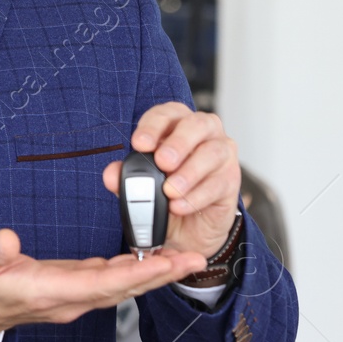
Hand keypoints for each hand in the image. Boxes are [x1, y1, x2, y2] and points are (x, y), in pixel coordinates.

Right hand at [0, 229, 205, 341]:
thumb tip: (8, 237)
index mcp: (48, 291)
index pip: (101, 283)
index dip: (135, 273)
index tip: (165, 261)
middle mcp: (68, 299)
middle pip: (124, 289)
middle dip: (162, 274)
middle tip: (196, 258)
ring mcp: (73, 297)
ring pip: (123, 287)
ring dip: (156, 274)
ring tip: (186, 259)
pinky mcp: (74, 289)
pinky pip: (112, 282)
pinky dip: (136, 271)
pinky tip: (151, 259)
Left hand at [102, 103, 240, 258]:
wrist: (187, 228)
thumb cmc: (164, 194)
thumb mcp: (140, 187)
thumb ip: (126, 178)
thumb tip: (110, 173)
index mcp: (176, 125)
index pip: (167, 114)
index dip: (153, 126)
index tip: (139, 143)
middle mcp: (203, 133)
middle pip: (197, 124)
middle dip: (178, 142)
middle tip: (162, 162)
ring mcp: (222, 154)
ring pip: (213, 152)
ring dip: (189, 171)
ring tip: (170, 190)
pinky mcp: (231, 180)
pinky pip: (219, 183)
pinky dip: (197, 196)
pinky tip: (179, 206)